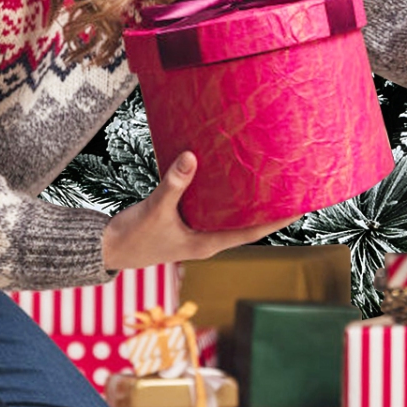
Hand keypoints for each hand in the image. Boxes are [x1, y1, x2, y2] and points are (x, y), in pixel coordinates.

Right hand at [101, 152, 291, 269]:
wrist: (106, 249)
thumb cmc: (132, 237)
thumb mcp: (155, 209)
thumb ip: (173, 184)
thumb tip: (191, 157)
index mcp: (208, 243)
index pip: (252, 232)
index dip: (277, 220)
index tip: (300, 207)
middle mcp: (207, 238)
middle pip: (246, 221)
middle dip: (266, 204)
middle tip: (288, 182)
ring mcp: (197, 230)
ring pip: (229, 213)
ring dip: (245, 197)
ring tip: (265, 174)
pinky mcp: (185, 221)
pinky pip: (211, 205)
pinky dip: (221, 191)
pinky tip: (226, 172)